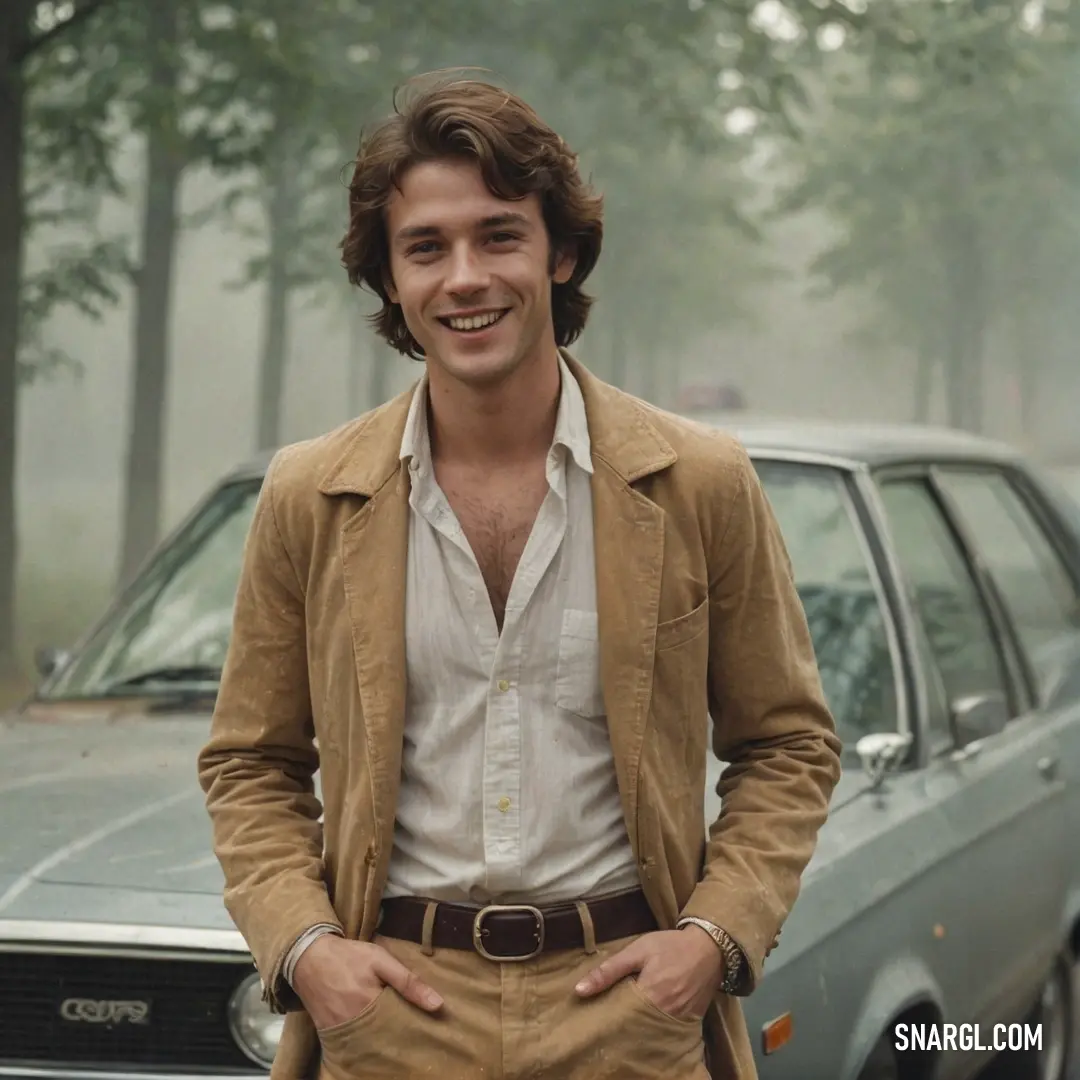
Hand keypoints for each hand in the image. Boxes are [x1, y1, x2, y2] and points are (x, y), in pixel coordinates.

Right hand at [293, 934, 442, 1030]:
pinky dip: (363, 1040)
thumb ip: (408, 982)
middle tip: (413, 1031)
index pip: (401, 1025)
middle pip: (385, 1039)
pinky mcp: (329, 1033)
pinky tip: (373, 1035)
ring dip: (382, 1040)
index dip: (414, 1026)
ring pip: (369, 1044)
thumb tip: (437, 1004)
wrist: (308, 957)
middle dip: (399, 1035)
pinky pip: (351, 1043)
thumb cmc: (349, 956)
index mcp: (371, 1004)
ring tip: (395, 1033)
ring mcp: (341, 1031)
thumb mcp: (381, 960)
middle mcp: (356, 1024)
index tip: (428, 1027)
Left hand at [574, 927, 723, 1020]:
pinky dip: (656, 1027)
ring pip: (651, 1031)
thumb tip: (579, 991)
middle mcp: (665, 1014)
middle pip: (635, 1028)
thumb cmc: (670, 946)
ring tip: (626, 1018)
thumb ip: (609, 970)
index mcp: (650, 995)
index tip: (596, 1014)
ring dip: (638, 1027)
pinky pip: (667, 1031)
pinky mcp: (690, 1022)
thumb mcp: (637, 950)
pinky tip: (647, 1020)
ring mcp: (679, 1021)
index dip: (607, 1016)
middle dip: (621, 1024)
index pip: (620, 1017)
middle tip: (610, 1016)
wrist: (709, 947)